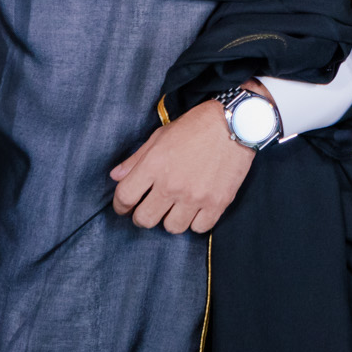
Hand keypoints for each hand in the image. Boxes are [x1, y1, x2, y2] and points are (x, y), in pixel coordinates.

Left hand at [109, 96, 257, 232]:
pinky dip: (196, 221)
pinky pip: (198, 228)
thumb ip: (136, 158)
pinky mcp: (217, 203)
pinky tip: (197, 208)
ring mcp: (195, 196)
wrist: (236, 122)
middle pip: (144, 220)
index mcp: (154, 165)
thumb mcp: (161, 135)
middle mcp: (172, 184)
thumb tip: (116, 176)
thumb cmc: (196, 126)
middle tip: (151, 207)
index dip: (120, 205)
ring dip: (171, 219)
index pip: (124, 197)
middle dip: (143, 215)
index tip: (126, 206)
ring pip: (171, 227)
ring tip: (177, 207)